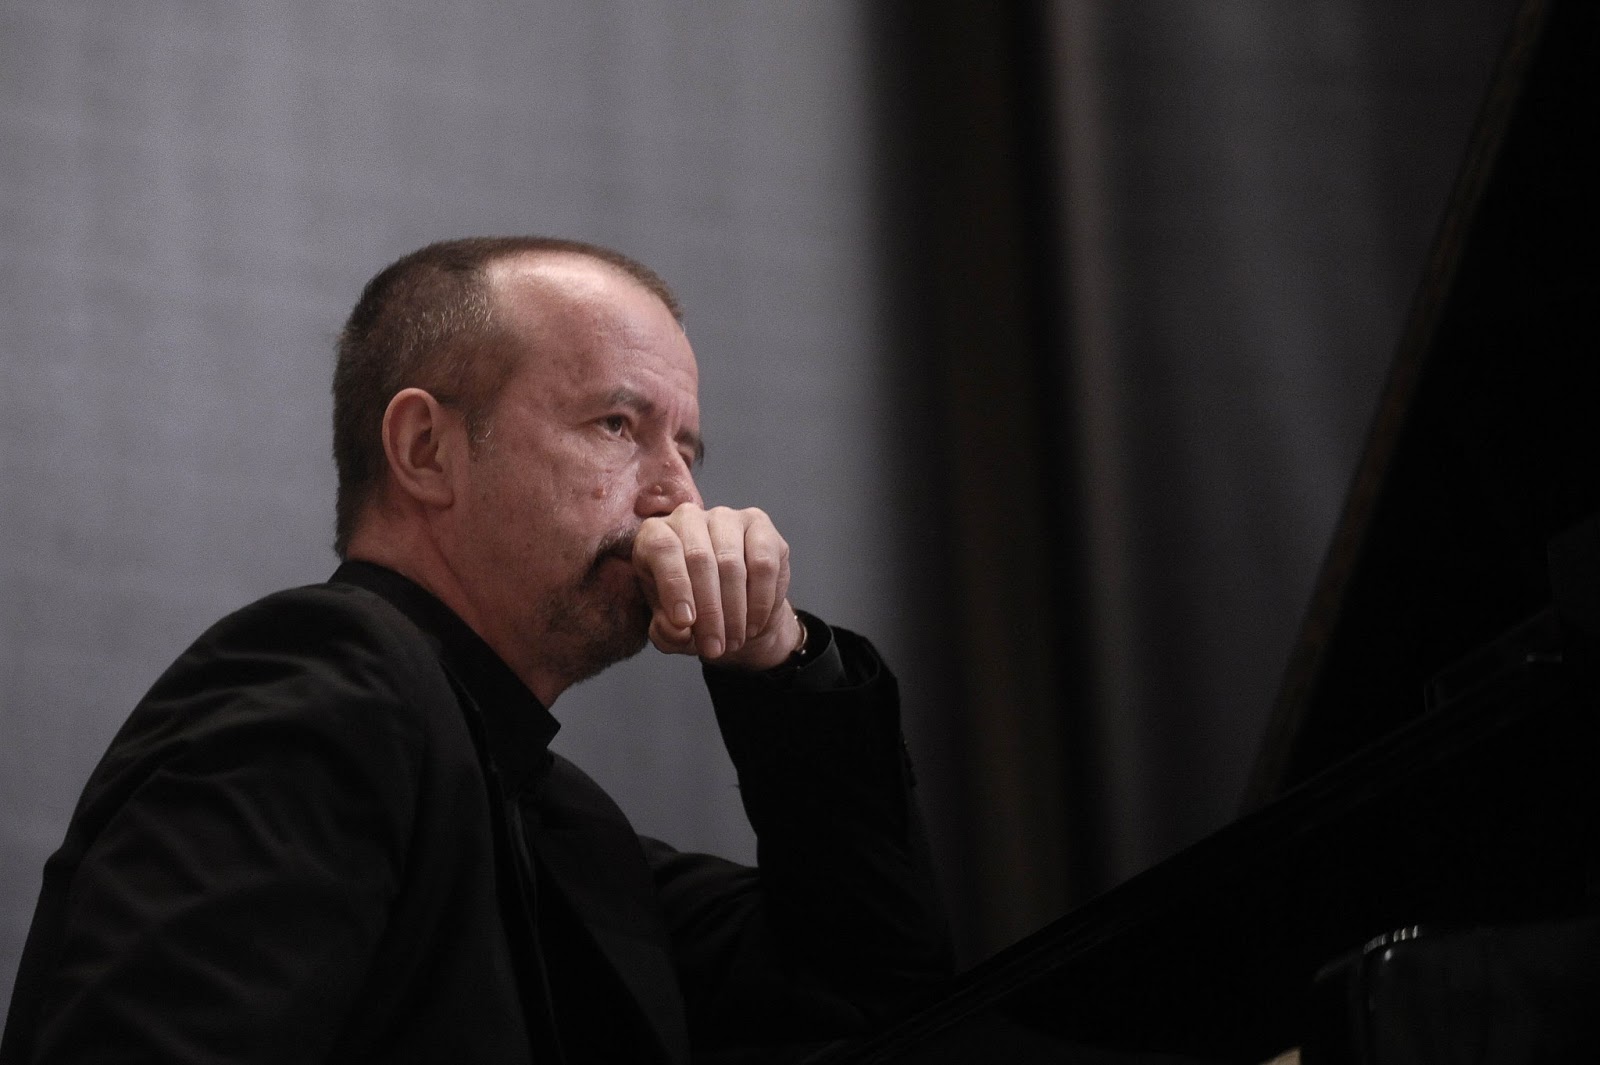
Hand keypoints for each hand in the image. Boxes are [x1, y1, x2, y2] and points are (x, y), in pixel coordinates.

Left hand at [632, 503, 801, 670]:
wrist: (732, 611)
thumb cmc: (692, 613)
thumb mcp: (671, 629)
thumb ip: (665, 632)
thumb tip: (677, 629)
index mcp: (654, 535)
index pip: (662, 549)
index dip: (674, 587)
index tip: (685, 624)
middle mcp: (688, 517)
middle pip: (699, 558)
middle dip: (709, 611)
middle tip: (714, 647)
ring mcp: (726, 517)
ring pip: (732, 563)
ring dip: (735, 611)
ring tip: (733, 640)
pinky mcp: (759, 525)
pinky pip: (764, 564)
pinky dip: (760, 601)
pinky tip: (753, 623)